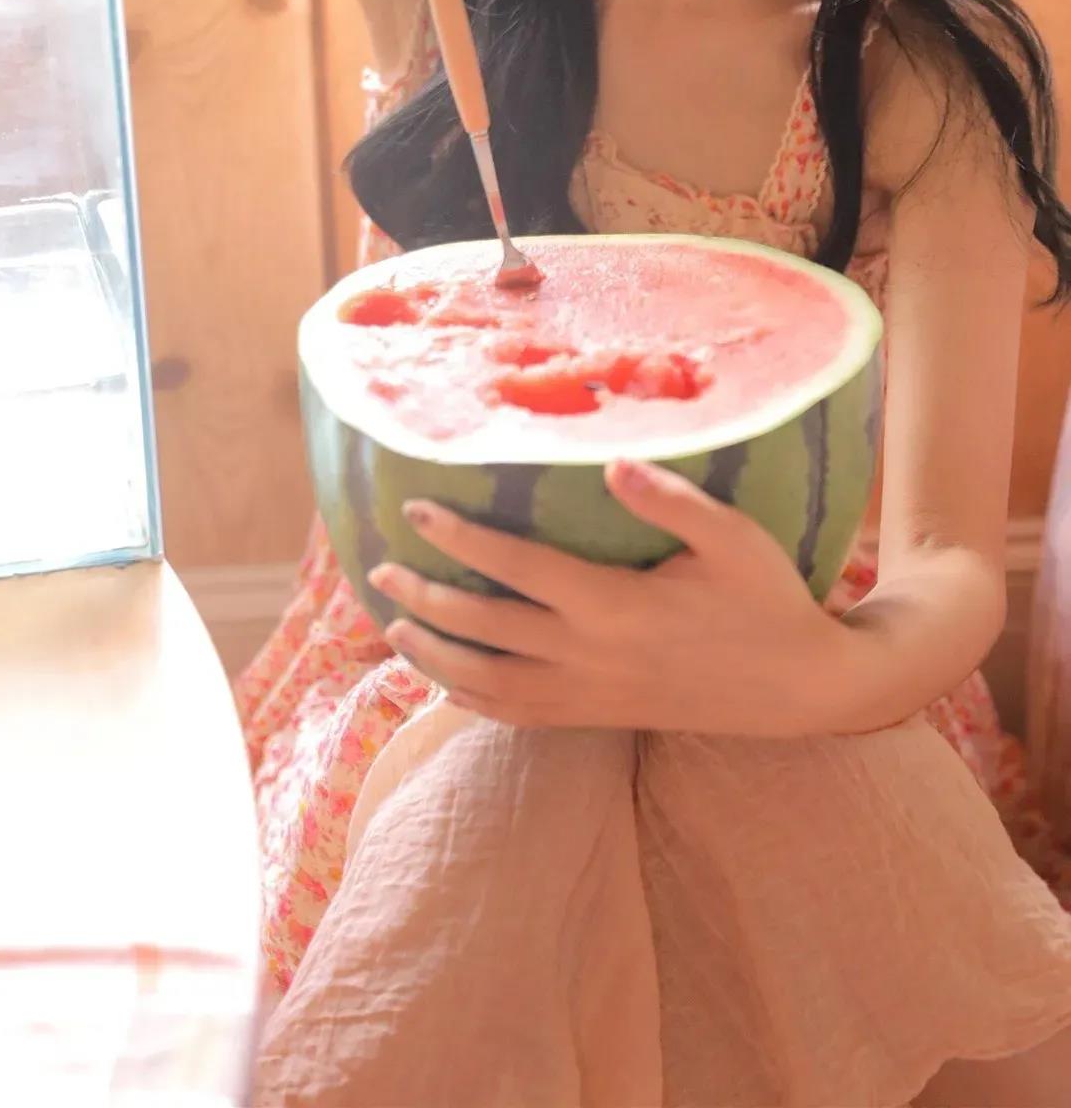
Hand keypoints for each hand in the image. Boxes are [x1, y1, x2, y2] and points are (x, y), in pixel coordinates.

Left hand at [367, 459, 854, 736]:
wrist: (800, 688)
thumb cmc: (766, 601)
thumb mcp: (732, 539)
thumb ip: (670, 501)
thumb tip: (610, 464)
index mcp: (615, 606)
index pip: (518, 569)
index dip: (462, 538)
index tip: (417, 510)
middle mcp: (591, 657)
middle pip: (487, 629)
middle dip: (426, 599)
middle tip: (379, 570)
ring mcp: (593, 695)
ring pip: (491, 684)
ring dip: (435, 656)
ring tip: (394, 627)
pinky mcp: (602, 716)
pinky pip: (522, 716)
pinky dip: (475, 701)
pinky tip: (446, 683)